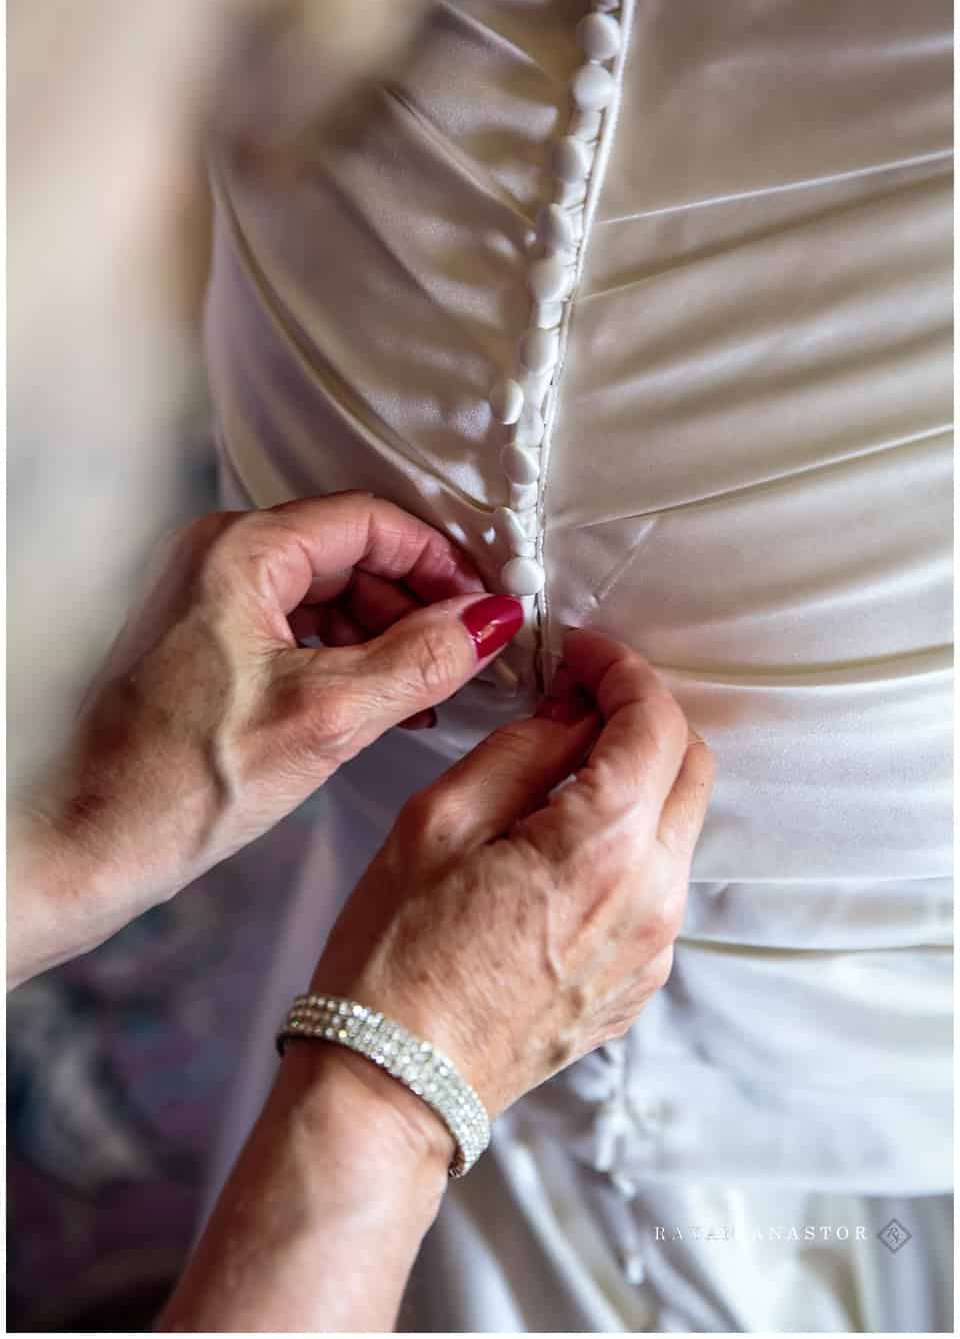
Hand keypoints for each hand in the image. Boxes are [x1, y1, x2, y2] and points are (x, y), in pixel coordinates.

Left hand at [10, 493, 522, 985]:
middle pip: (350, 555)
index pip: (369, 521)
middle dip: (415, 606)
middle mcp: (217, 561)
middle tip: (464, 654)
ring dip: (385, 638)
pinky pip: (297, 629)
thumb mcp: (327, 717)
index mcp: (239, 553)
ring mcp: (208, 602)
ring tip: (427, 693)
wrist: (86, 845)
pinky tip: (378, 705)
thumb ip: (420, 661)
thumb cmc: (175, 786)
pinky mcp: (206, 646)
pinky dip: (347, 660)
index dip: (438, 563)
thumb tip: (487, 622)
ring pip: (327, 595)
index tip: (481, 607)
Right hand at [305, 628, 714, 1124]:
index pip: (657, 721)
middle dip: (642, 716)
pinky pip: (659, 884)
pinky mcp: (640, 982)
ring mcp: (655, 948)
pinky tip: (563, 840)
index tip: (582, 654)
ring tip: (560, 770)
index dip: (622, 669)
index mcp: (605, 846)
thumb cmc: (398, 958)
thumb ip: (524, 749)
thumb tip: (572, 711)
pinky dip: (630, 840)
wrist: (397, 1086)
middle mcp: (653, 898)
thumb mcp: (440, 821)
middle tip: (576, 698)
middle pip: (691, 766)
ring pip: (680, 826)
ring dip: (639, 778)